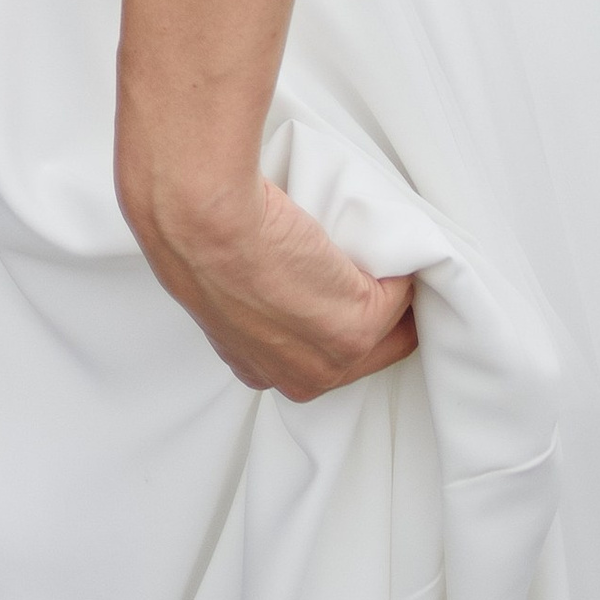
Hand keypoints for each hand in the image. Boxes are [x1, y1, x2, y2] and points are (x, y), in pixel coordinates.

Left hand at [121, 164, 417, 400]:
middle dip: (381, 314)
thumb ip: (255, 301)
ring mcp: (333, 358)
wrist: (202, 221)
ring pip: (390, 325)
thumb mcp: (220, 284)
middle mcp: (298, 378)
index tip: (345, 286)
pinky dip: (398, 260)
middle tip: (381, 265)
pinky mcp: (358, 325)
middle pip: (367, 353)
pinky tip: (379, 234)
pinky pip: (399, 291)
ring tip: (382, 246)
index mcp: (261, 368)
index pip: (321, 357)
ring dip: (392, 286)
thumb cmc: (199, 233)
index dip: (338, 318)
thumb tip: (281, 274)